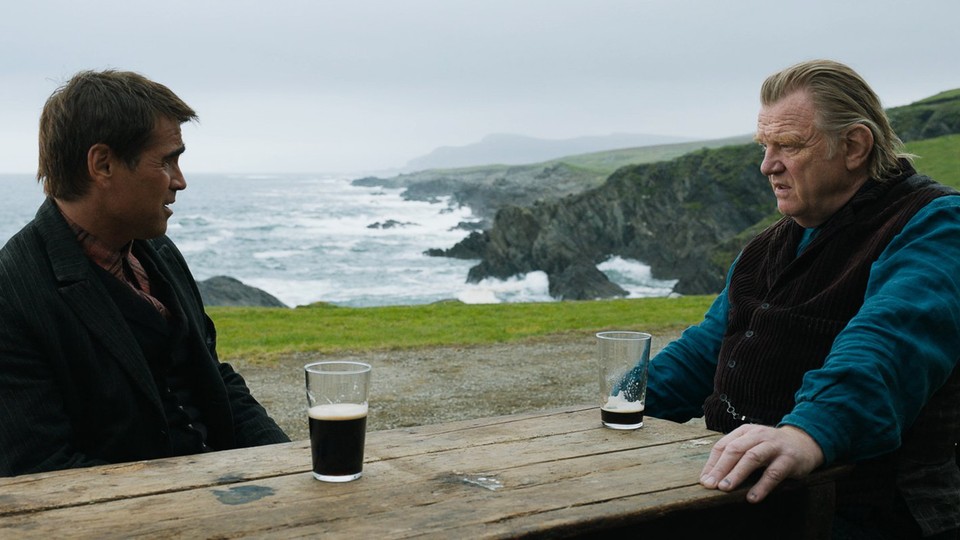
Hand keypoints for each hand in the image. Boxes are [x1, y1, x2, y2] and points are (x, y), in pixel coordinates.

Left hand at [699, 424, 823, 502]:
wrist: (804, 443)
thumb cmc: (770, 447)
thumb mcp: (751, 445)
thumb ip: (733, 456)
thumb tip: (709, 477)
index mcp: (745, 432)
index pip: (723, 446)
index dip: (712, 463)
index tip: (704, 480)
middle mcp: (758, 436)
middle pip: (735, 450)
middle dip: (721, 468)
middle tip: (711, 485)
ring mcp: (774, 446)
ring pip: (752, 458)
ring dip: (737, 474)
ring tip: (726, 488)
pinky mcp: (789, 459)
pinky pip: (773, 473)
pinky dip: (762, 486)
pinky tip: (752, 498)